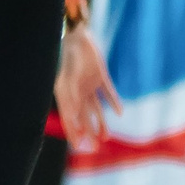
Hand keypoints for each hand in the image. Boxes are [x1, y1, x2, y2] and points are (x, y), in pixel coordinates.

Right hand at [55, 26, 122, 152]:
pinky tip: (119, 112)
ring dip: (100, 122)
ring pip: (95, 108)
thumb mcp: (67, 79)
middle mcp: (77, 92)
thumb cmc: (67, 57)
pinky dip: (113, 101)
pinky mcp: (100, 76)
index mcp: (65, 94)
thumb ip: (70, 97)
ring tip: (106, 137)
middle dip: (89, 132)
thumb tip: (73, 117)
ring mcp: (89, 84)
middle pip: (84, 116)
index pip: (69, 118)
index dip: (73, 132)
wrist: (77, 37)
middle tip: (96, 147)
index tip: (80, 146)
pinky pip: (108, 91)